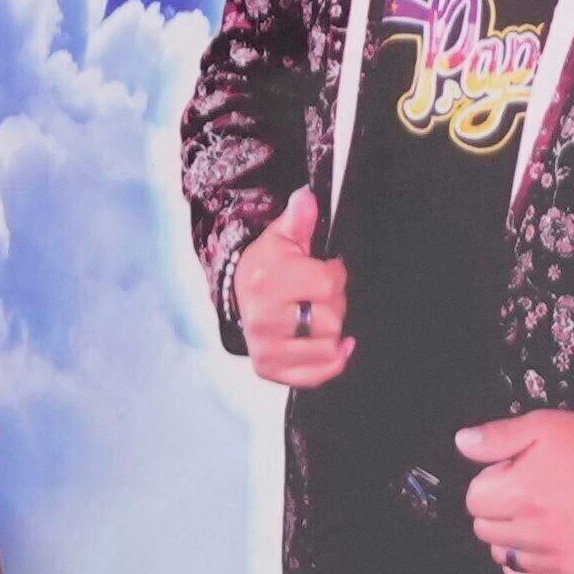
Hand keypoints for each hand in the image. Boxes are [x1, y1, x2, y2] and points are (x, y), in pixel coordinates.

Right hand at [224, 194, 353, 389]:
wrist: (237, 294)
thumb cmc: (266, 265)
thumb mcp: (280, 237)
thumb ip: (298, 218)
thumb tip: (307, 197)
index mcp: (269, 282)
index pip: (328, 283)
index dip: (335, 274)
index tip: (327, 269)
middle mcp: (264, 319)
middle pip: (331, 319)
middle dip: (335, 304)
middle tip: (320, 296)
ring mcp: (266, 348)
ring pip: (328, 347)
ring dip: (332, 332)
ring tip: (318, 316)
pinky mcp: (269, 369)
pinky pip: (315, 375)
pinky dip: (332, 361)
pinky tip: (337, 345)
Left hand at [454, 411, 573, 573]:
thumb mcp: (543, 426)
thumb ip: (497, 436)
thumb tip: (462, 443)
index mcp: (522, 491)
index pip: (474, 498)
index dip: (490, 480)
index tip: (512, 472)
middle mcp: (534, 528)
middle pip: (483, 527)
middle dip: (496, 506)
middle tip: (525, 490)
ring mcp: (551, 554)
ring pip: (499, 553)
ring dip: (507, 534)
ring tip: (532, 514)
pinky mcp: (567, 570)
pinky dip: (519, 566)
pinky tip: (530, 545)